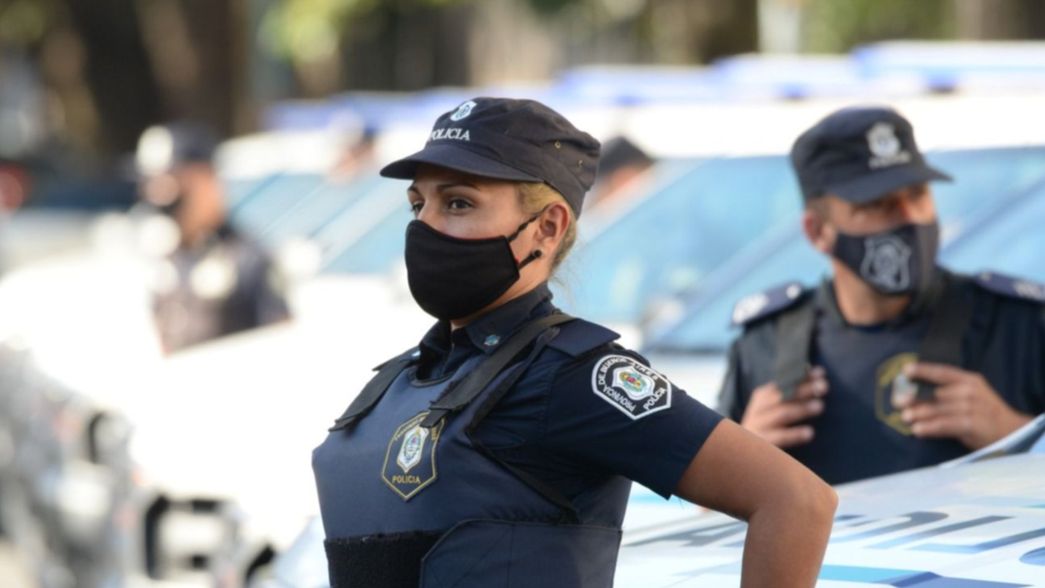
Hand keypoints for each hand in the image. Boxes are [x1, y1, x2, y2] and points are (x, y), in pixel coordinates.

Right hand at [740, 367, 827, 447]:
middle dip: (804, 389)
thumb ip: (789, 397)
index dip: (801, 376)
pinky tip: (810, 433)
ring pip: (781, 414)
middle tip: (823, 386)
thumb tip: (816, 380)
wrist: (742, 453)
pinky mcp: (761, 444)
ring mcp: (758, 426)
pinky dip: (794, 434)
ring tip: (819, 405)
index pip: (783, 382)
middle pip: (783, 395)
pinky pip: (779, 437)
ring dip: (801, 408)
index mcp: (762, 397)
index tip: (821, 373)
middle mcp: (758, 409)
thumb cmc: (766, 429)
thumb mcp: (773, 410)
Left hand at [896, 362, 1032, 449]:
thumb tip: (910, 397)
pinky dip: (931, 427)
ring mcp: (974, 408)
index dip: (924, 370)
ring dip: (920, 413)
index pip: (943, 372)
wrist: (1011, 431)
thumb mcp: (968, 397)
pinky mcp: (974, 425)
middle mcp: (971, 391)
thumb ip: (945, 394)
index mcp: (969, 380)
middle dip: (916, 398)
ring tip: (904, 417)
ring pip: (940, 409)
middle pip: (938, 393)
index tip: (905, 370)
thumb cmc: (983, 412)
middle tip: (897, 402)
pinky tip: (918, 430)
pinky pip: (947, 425)